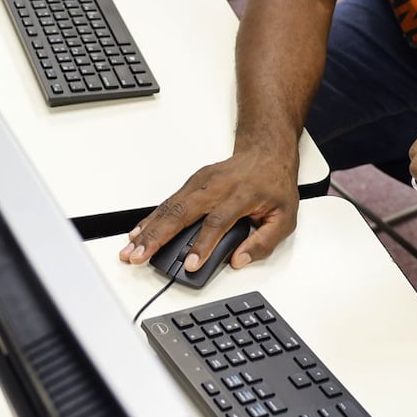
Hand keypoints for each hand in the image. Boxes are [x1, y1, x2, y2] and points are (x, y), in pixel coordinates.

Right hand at [119, 151, 299, 271]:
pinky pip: (168, 202)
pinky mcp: (191, 183)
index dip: (203, 244)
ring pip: (169, 207)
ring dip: (148, 230)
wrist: (265, 152)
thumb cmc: (273, 184)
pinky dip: (151, 219)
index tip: (191, 264)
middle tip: (140, 256)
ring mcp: (200, 182)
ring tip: (131, 249)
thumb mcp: (285, 217)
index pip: (217, 221)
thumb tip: (239, 260)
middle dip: (157, 237)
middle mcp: (215, 186)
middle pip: (181, 212)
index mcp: (241, 194)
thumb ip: (263, 242)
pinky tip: (138, 232)